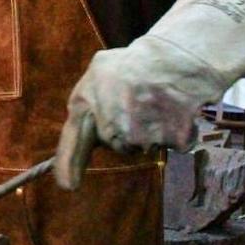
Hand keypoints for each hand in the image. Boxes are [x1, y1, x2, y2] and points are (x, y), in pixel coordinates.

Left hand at [55, 39, 221, 189]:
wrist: (175, 58)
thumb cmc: (133, 63)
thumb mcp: (99, 71)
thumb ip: (88, 100)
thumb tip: (86, 129)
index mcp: (85, 103)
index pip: (72, 140)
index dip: (68, 165)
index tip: (67, 186)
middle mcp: (109, 124)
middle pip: (116, 145)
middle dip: (125, 132)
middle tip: (137, 104)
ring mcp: (139, 134)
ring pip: (142, 146)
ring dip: (151, 132)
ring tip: (155, 102)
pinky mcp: (169, 140)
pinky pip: (172, 144)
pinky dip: (177, 132)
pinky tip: (174, 109)